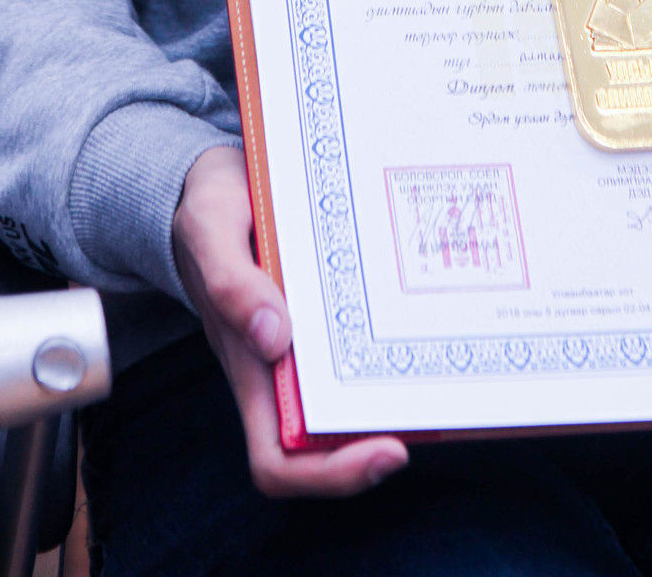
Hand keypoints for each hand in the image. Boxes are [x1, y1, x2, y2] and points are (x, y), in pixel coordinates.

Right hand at [172, 145, 407, 497]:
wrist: (218, 175)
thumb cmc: (209, 207)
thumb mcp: (210, 228)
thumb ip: (230, 282)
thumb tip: (273, 338)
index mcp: (247, 366)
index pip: (277, 461)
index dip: (330, 476)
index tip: (387, 452)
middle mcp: (283, 366)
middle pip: (332, 443)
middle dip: (382, 439)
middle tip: (435, 412)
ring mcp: (311, 339)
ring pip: (357, 393)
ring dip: (397, 392)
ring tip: (442, 367)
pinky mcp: (333, 307)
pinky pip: (366, 339)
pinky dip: (397, 338)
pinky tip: (427, 313)